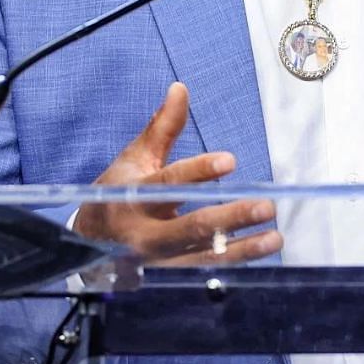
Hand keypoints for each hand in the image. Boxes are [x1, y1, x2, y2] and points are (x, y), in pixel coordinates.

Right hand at [72, 82, 280, 264]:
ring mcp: (157, 260)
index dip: (198, 172)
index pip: (168, 183)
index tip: (230, 161)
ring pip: (203, 256)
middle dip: (230, 218)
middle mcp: (144, 232)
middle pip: (190, 226)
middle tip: (266, 206)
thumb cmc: (117, 193)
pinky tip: (263, 253)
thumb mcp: (134, 159)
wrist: (89, 243)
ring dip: (242, 249)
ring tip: (275, 238)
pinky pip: (205, 271)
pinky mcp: (168, 275)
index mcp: (133, 196)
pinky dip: (234, 264)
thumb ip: (161, 127)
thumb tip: (180, 88)